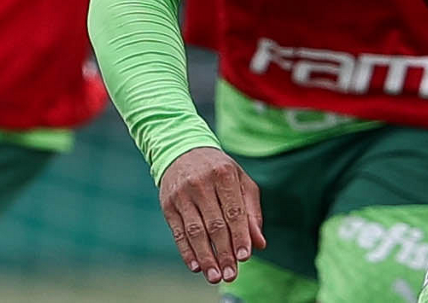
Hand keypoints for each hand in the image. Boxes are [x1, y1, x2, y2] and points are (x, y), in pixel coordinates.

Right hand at [160, 146, 265, 283]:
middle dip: (224, 253)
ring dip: (206, 257)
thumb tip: (259, 244)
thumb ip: (251, 211)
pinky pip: (178, 232)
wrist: (183, 151)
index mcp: (224, 173)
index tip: (245, 258)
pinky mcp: (168, 204)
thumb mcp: (240, 181)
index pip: (234, 211)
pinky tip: (196, 267)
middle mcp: (202, 182)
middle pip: (215, 225)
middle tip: (231, 275)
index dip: (240, 236)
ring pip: (195, 231)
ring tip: (215, 276)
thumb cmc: (218, 170)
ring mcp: (183, 194)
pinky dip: (187, 252)